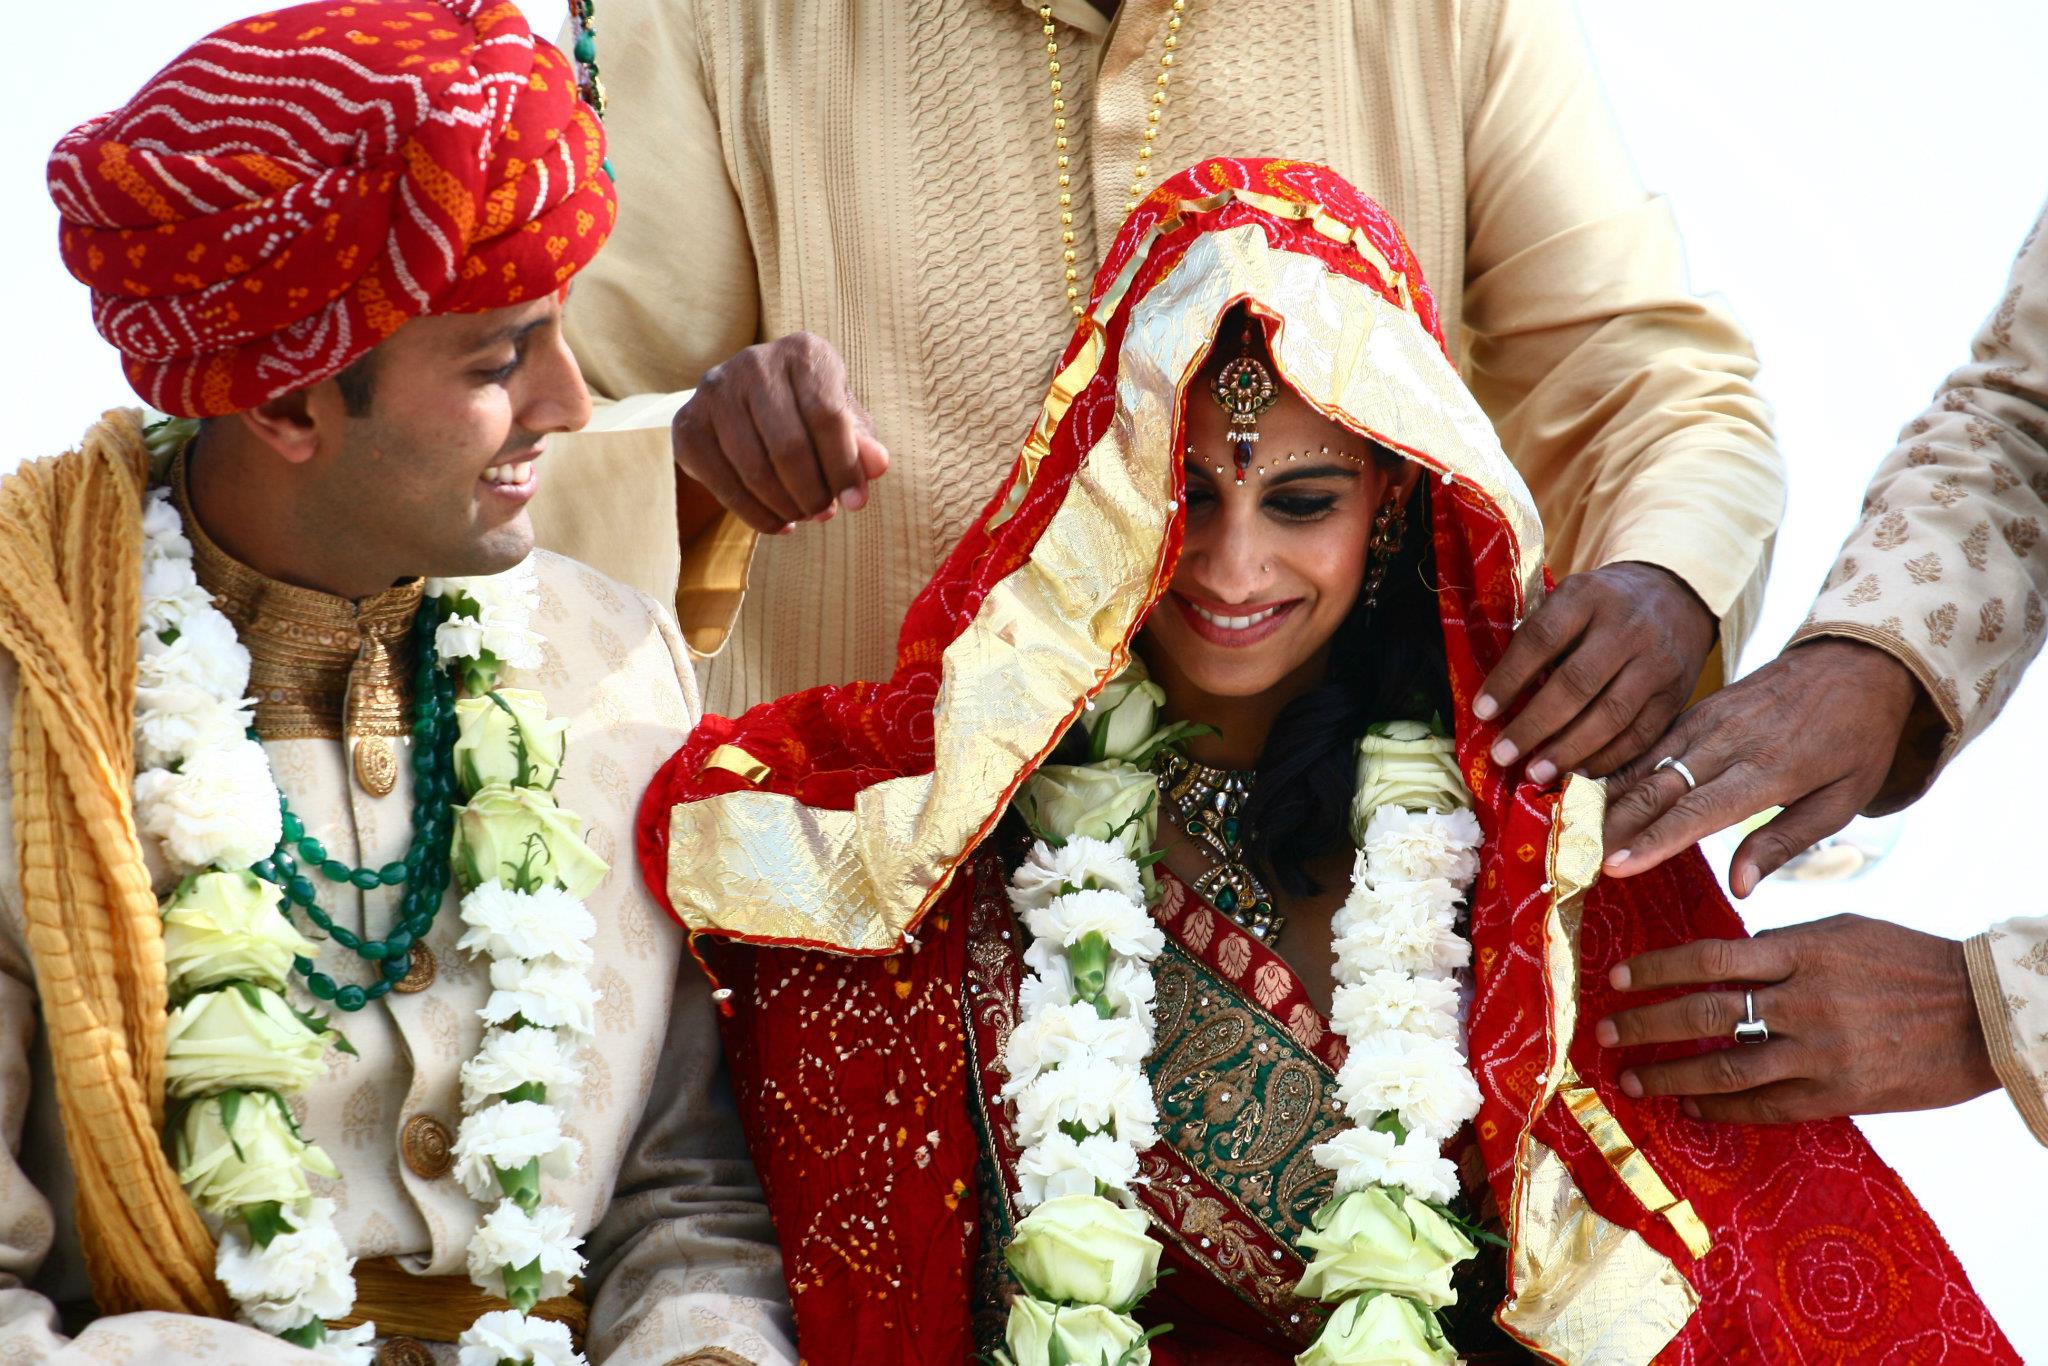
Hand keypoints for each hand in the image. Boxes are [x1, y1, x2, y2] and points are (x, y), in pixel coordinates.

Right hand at [672, 332, 890, 533]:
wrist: (747, 406)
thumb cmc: (810, 414)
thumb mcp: (844, 423)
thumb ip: (862, 443)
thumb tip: (878, 466)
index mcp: (803, 352)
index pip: (827, 415)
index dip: (844, 466)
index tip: (855, 503)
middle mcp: (754, 362)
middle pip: (788, 445)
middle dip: (812, 492)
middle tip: (823, 513)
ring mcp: (715, 390)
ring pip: (754, 468)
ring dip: (785, 506)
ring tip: (802, 516)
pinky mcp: (688, 424)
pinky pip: (723, 483)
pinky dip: (754, 514)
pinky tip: (776, 522)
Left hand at [1475, 562, 1716, 785]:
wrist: (1675, 595)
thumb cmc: (1603, 606)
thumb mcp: (1571, 600)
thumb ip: (1540, 638)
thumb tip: (1497, 697)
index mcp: (1588, 597)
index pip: (1543, 638)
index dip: (1510, 677)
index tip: (1482, 712)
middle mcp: (1626, 628)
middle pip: (1577, 683)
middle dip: (1535, 725)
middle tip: (1503, 754)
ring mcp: (1656, 663)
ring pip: (1611, 715)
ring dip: (1568, 750)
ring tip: (1535, 773)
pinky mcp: (1675, 695)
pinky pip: (1640, 735)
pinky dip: (1606, 759)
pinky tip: (1577, 771)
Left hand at [1595, 914, 1998, 1122]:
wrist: (1983, 1014)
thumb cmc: (1909, 962)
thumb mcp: (1843, 932)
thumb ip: (1782, 945)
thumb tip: (1725, 955)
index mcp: (1803, 951)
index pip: (1710, 957)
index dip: (1657, 968)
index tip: (1618, 977)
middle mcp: (1805, 1001)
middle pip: (1705, 1013)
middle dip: (1646, 1023)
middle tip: (1604, 1031)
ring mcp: (1821, 1052)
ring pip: (1726, 1066)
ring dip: (1670, 1073)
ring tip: (1632, 1076)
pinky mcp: (1839, 1094)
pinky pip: (1765, 1105)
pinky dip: (1721, 1106)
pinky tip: (1689, 1104)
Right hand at [1601, 638, 1919, 894]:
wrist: (1856, 663)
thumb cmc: (1857, 741)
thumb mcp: (1843, 799)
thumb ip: (1785, 842)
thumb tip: (1740, 887)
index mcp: (1767, 770)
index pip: (1698, 812)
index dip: (1653, 841)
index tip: (1614, 867)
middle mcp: (1728, 743)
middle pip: (1658, 788)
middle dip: (1612, 826)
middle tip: (1573, 856)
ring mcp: (1707, 721)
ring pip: (1644, 764)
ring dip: (1604, 799)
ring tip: (1569, 827)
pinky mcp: (1697, 708)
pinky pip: (1649, 743)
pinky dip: (1617, 769)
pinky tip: (1589, 792)